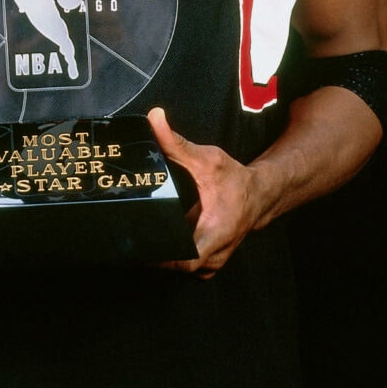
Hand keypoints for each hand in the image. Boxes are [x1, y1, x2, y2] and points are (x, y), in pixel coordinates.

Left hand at [147, 107, 259, 278]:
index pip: (185, 260)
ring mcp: (210, 263)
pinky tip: (155, 238)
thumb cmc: (234, 180)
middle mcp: (213, 255)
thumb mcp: (208, 159)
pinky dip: (170, 255)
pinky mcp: (205, 262)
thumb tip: (154, 117)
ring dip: (160, 255)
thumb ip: (177, 142)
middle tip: (128, 234)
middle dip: (152, 253)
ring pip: (179, 269)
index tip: (140, 244)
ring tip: (136, 236)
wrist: (258, 196)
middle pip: (175, 267)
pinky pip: (183, 265)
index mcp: (216, 233)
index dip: (161, 258)